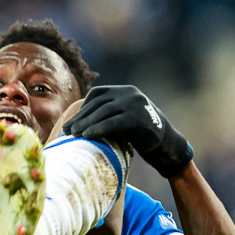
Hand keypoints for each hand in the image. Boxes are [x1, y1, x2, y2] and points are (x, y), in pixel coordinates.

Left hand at [63, 85, 192, 177]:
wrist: (168, 144)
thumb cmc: (142, 134)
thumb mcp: (124, 117)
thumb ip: (109, 112)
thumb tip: (79, 119)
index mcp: (126, 90)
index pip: (98, 94)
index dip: (83, 108)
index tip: (71, 122)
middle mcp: (130, 93)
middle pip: (98, 103)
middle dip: (81, 117)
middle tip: (66, 130)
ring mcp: (136, 104)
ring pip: (104, 112)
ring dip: (85, 123)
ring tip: (73, 134)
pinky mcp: (139, 118)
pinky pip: (114, 122)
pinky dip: (98, 129)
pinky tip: (86, 136)